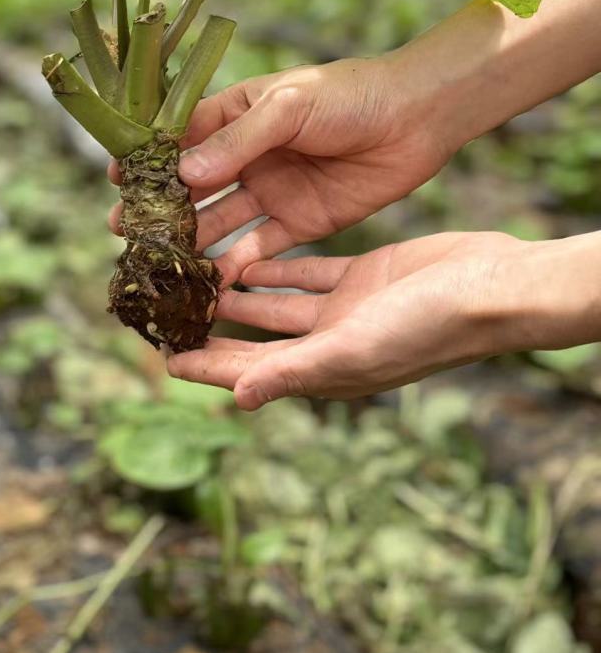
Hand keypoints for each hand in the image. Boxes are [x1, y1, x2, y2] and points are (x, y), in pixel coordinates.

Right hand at [113, 57, 449, 284]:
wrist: (418, 117)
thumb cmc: (351, 95)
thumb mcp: (289, 107)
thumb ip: (238, 141)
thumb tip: (183, 175)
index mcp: (238, 115)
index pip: (181, 138)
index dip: (148, 159)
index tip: (116, 180)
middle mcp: (248, 155)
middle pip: (195, 187)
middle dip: (162, 209)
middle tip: (127, 233)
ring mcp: (273, 190)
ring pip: (222, 221)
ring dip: (194, 242)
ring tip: (163, 265)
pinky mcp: (301, 222)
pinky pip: (261, 248)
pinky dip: (237, 265)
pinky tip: (213, 282)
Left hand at [166, 231, 600, 409]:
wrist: (490, 286)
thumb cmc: (427, 326)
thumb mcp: (355, 349)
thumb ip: (295, 370)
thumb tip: (237, 399)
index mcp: (325, 371)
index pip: (249, 371)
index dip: (207, 366)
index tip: (163, 355)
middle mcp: (329, 343)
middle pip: (256, 338)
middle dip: (214, 326)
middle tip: (170, 306)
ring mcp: (345, 309)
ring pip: (277, 303)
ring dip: (240, 292)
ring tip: (195, 274)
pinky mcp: (361, 277)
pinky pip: (307, 273)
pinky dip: (279, 267)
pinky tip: (246, 254)